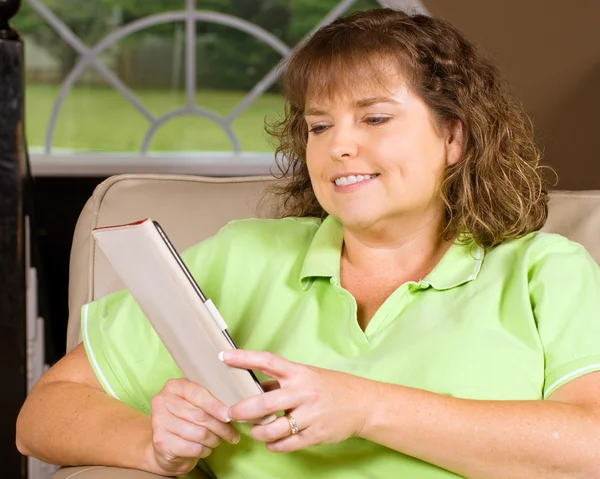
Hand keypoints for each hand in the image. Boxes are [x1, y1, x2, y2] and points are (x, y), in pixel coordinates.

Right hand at [145, 378, 240, 475]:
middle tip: (233, 434)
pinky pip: (193, 448)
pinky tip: (205, 449)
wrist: (165, 447)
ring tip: (218, 441)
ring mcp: (159, 422)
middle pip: (200, 415)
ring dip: (215, 440)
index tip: (229, 415)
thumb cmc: (185, 421)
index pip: (198, 394)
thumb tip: (233, 412)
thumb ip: (208, 403)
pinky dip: (205, 450)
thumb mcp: (194, 405)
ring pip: (199, 433)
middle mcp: (162, 401)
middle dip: (221, 427)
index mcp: (173, 386)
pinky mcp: (161, 442)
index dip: (216, 406)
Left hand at [221, 350, 372, 452]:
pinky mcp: (314, 435)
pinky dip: (272, 444)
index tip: (224, 357)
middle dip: (241, 411)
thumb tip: (253, 384)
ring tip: (254, 430)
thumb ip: (280, 380)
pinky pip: (285, 444)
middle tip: (229, 413)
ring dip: (257, 432)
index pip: (268, 361)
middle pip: (264, 403)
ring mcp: (309, 415)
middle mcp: (303, 392)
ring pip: (272, 429)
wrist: (363, 404)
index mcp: (299, 373)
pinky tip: (270, 440)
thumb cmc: (331, 387)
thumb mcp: (306, 375)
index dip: (244, 358)